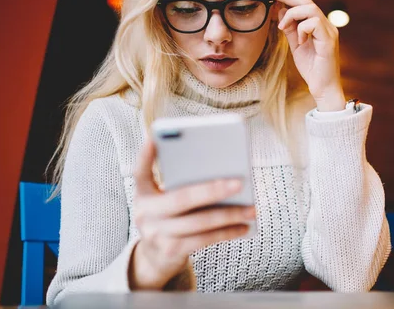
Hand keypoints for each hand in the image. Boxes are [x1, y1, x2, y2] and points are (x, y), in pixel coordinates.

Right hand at [129, 139, 255, 289]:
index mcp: (143, 193)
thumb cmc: (170, 217)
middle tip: (240, 182)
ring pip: (199, 222)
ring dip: (229, 215)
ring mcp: (156, 234)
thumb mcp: (166, 200)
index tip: (154, 136)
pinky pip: (204, 239)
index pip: (140, 170)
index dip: (146, 154)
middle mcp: (145, 212)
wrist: (155, 257)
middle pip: (182, 198)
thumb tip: (223, 173)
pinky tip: (244, 226)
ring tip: (252, 209)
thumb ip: (181, 185)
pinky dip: (227, 232)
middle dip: (213, 190)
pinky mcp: (170, 251)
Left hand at [266, 0, 345, 111]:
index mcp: (319, 26)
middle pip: (307, 2)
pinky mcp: (329, 41)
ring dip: (292, 14)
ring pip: (311, 9)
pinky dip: (302, 28)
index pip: (305, 3)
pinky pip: (314, 23)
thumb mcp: (296, 45)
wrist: (323, 88)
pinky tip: (300, 41)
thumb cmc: (311, 69)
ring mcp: (329, 32)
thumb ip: (290, 29)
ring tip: (282, 26)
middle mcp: (326, 25)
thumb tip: (281, 10)